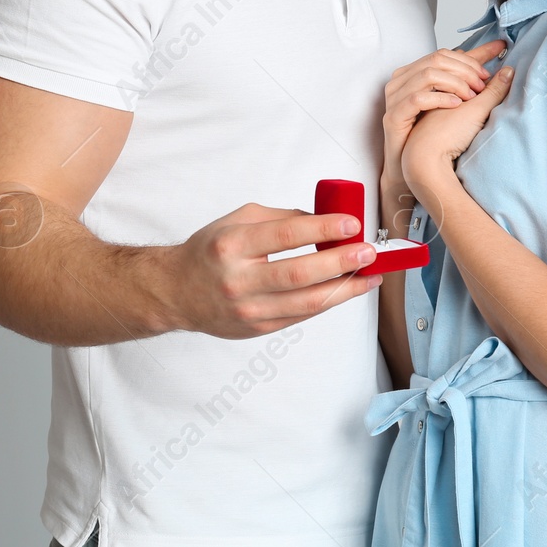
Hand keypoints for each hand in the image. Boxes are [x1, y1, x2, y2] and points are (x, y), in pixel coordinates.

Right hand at [167, 202, 381, 338]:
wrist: (177, 292)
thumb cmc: (209, 252)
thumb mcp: (236, 221)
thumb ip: (279, 218)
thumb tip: (323, 222)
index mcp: (232, 245)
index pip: (286, 236)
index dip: (323, 229)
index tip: (351, 224)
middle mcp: (239, 280)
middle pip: (300, 273)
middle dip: (341, 262)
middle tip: (369, 252)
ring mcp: (249, 309)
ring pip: (307, 302)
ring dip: (345, 288)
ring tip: (370, 275)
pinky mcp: (258, 328)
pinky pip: (302, 315)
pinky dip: (328, 301)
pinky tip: (346, 289)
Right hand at [381, 41, 507, 193]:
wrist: (415, 168)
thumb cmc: (435, 136)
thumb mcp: (461, 104)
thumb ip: (477, 85)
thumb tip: (505, 70)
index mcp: (415, 73)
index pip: (446, 53)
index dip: (474, 53)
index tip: (500, 50)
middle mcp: (402, 81)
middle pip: (437, 59)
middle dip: (466, 69)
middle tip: (484, 84)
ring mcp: (396, 97)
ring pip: (428, 75)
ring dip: (455, 83)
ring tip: (472, 96)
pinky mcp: (394, 115)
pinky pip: (418, 99)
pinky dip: (441, 99)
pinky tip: (457, 105)